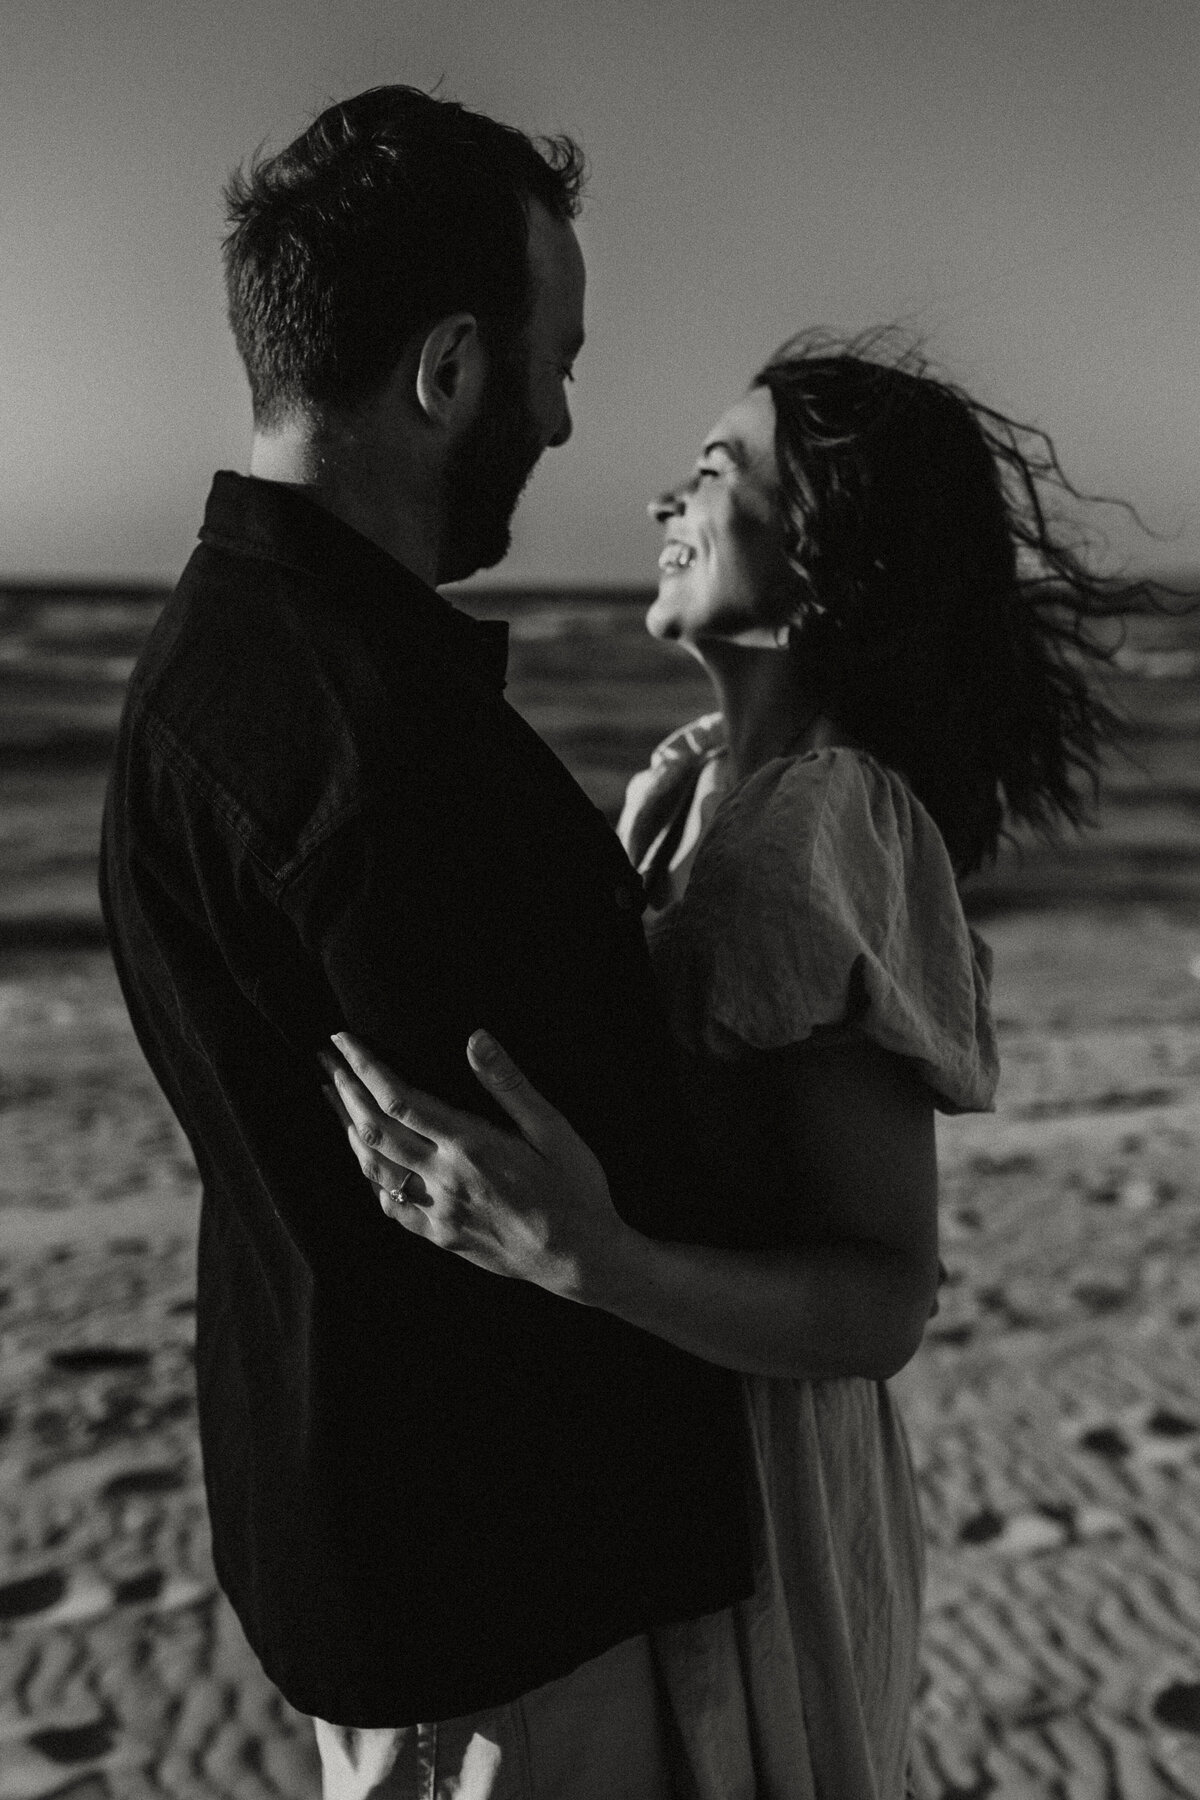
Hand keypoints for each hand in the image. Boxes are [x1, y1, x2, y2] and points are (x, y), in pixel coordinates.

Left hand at [320, 1030, 632, 1300]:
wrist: (580, 1260)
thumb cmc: (575, 1190)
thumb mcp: (554, 1130)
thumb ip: (509, 1084)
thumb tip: (475, 1038)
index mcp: (471, 1147)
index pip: (400, 1100)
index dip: (366, 1068)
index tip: (345, 1042)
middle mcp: (445, 1179)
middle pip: (374, 1130)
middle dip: (345, 1090)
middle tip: (325, 1059)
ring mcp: (437, 1211)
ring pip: (373, 1168)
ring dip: (347, 1128)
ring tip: (333, 1096)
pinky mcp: (440, 1235)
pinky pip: (389, 1205)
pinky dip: (369, 1175)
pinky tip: (363, 1157)